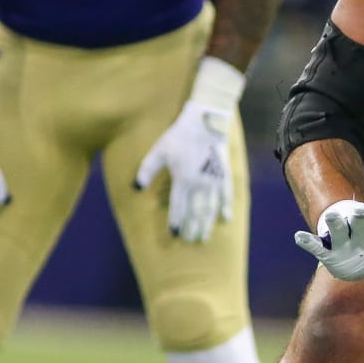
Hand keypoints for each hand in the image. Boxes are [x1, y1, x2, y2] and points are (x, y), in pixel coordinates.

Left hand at [135, 102, 232, 242]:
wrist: (206, 122)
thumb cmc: (179, 136)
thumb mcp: (159, 150)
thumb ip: (146, 170)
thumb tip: (136, 188)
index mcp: (182, 179)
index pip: (178, 207)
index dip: (176, 222)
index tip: (174, 234)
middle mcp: (199, 184)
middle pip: (195, 212)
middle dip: (192, 228)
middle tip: (190, 240)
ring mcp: (213, 181)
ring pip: (210, 208)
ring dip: (207, 224)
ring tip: (204, 237)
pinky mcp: (224, 175)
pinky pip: (226, 196)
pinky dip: (226, 209)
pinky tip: (225, 219)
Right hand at [293, 200, 363, 280]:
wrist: (357, 251)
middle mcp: (358, 230)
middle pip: (357, 219)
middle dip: (358, 217)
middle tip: (360, 213)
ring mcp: (341, 239)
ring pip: (335, 227)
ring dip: (334, 224)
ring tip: (332, 219)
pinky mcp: (326, 250)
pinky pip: (314, 245)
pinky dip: (307, 242)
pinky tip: (301, 237)